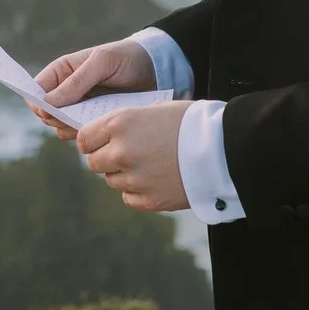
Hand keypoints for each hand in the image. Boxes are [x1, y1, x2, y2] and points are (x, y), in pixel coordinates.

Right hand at [31, 39, 159, 143]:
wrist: (156, 70)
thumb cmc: (126, 57)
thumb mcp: (103, 62)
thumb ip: (77, 81)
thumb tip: (47, 103)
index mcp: (61, 72)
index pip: (35, 92)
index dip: (38, 104)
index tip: (50, 112)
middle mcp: (67, 92)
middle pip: (46, 115)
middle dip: (58, 119)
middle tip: (77, 118)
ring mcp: (81, 109)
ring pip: (62, 128)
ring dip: (74, 129)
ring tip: (95, 120)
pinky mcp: (95, 122)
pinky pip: (84, 134)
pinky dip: (91, 134)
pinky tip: (105, 127)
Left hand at [77, 101, 192, 211]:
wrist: (224, 148)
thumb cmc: (193, 122)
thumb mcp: (156, 110)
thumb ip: (128, 122)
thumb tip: (110, 134)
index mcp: (120, 124)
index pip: (84, 139)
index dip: (93, 141)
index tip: (102, 142)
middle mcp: (121, 152)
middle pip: (95, 163)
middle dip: (107, 159)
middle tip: (128, 154)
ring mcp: (134, 178)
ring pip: (112, 181)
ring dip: (124, 174)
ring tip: (150, 165)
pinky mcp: (149, 200)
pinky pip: (129, 197)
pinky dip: (138, 191)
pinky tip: (157, 179)